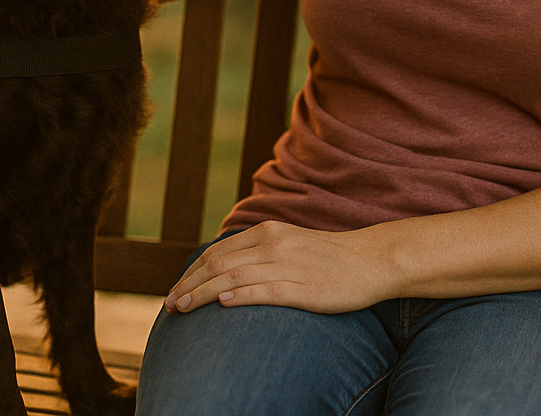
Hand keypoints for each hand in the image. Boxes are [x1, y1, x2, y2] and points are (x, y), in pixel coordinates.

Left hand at [163, 221, 393, 314]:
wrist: (371, 260)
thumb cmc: (328, 257)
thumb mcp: (288, 243)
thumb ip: (259, 252)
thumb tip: (224, 269)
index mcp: (267, 232)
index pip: (217, 253)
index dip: (191, 273)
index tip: (175, 290)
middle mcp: (273, 245)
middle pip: (218, 265)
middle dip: (189, 285)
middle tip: (169, 305)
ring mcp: (288, 266)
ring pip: (234, 279)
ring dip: (202, 294)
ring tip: (182, 309)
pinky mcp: (303, 288)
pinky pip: (264, 291)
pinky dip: (239, 297)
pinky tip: (221, 305)